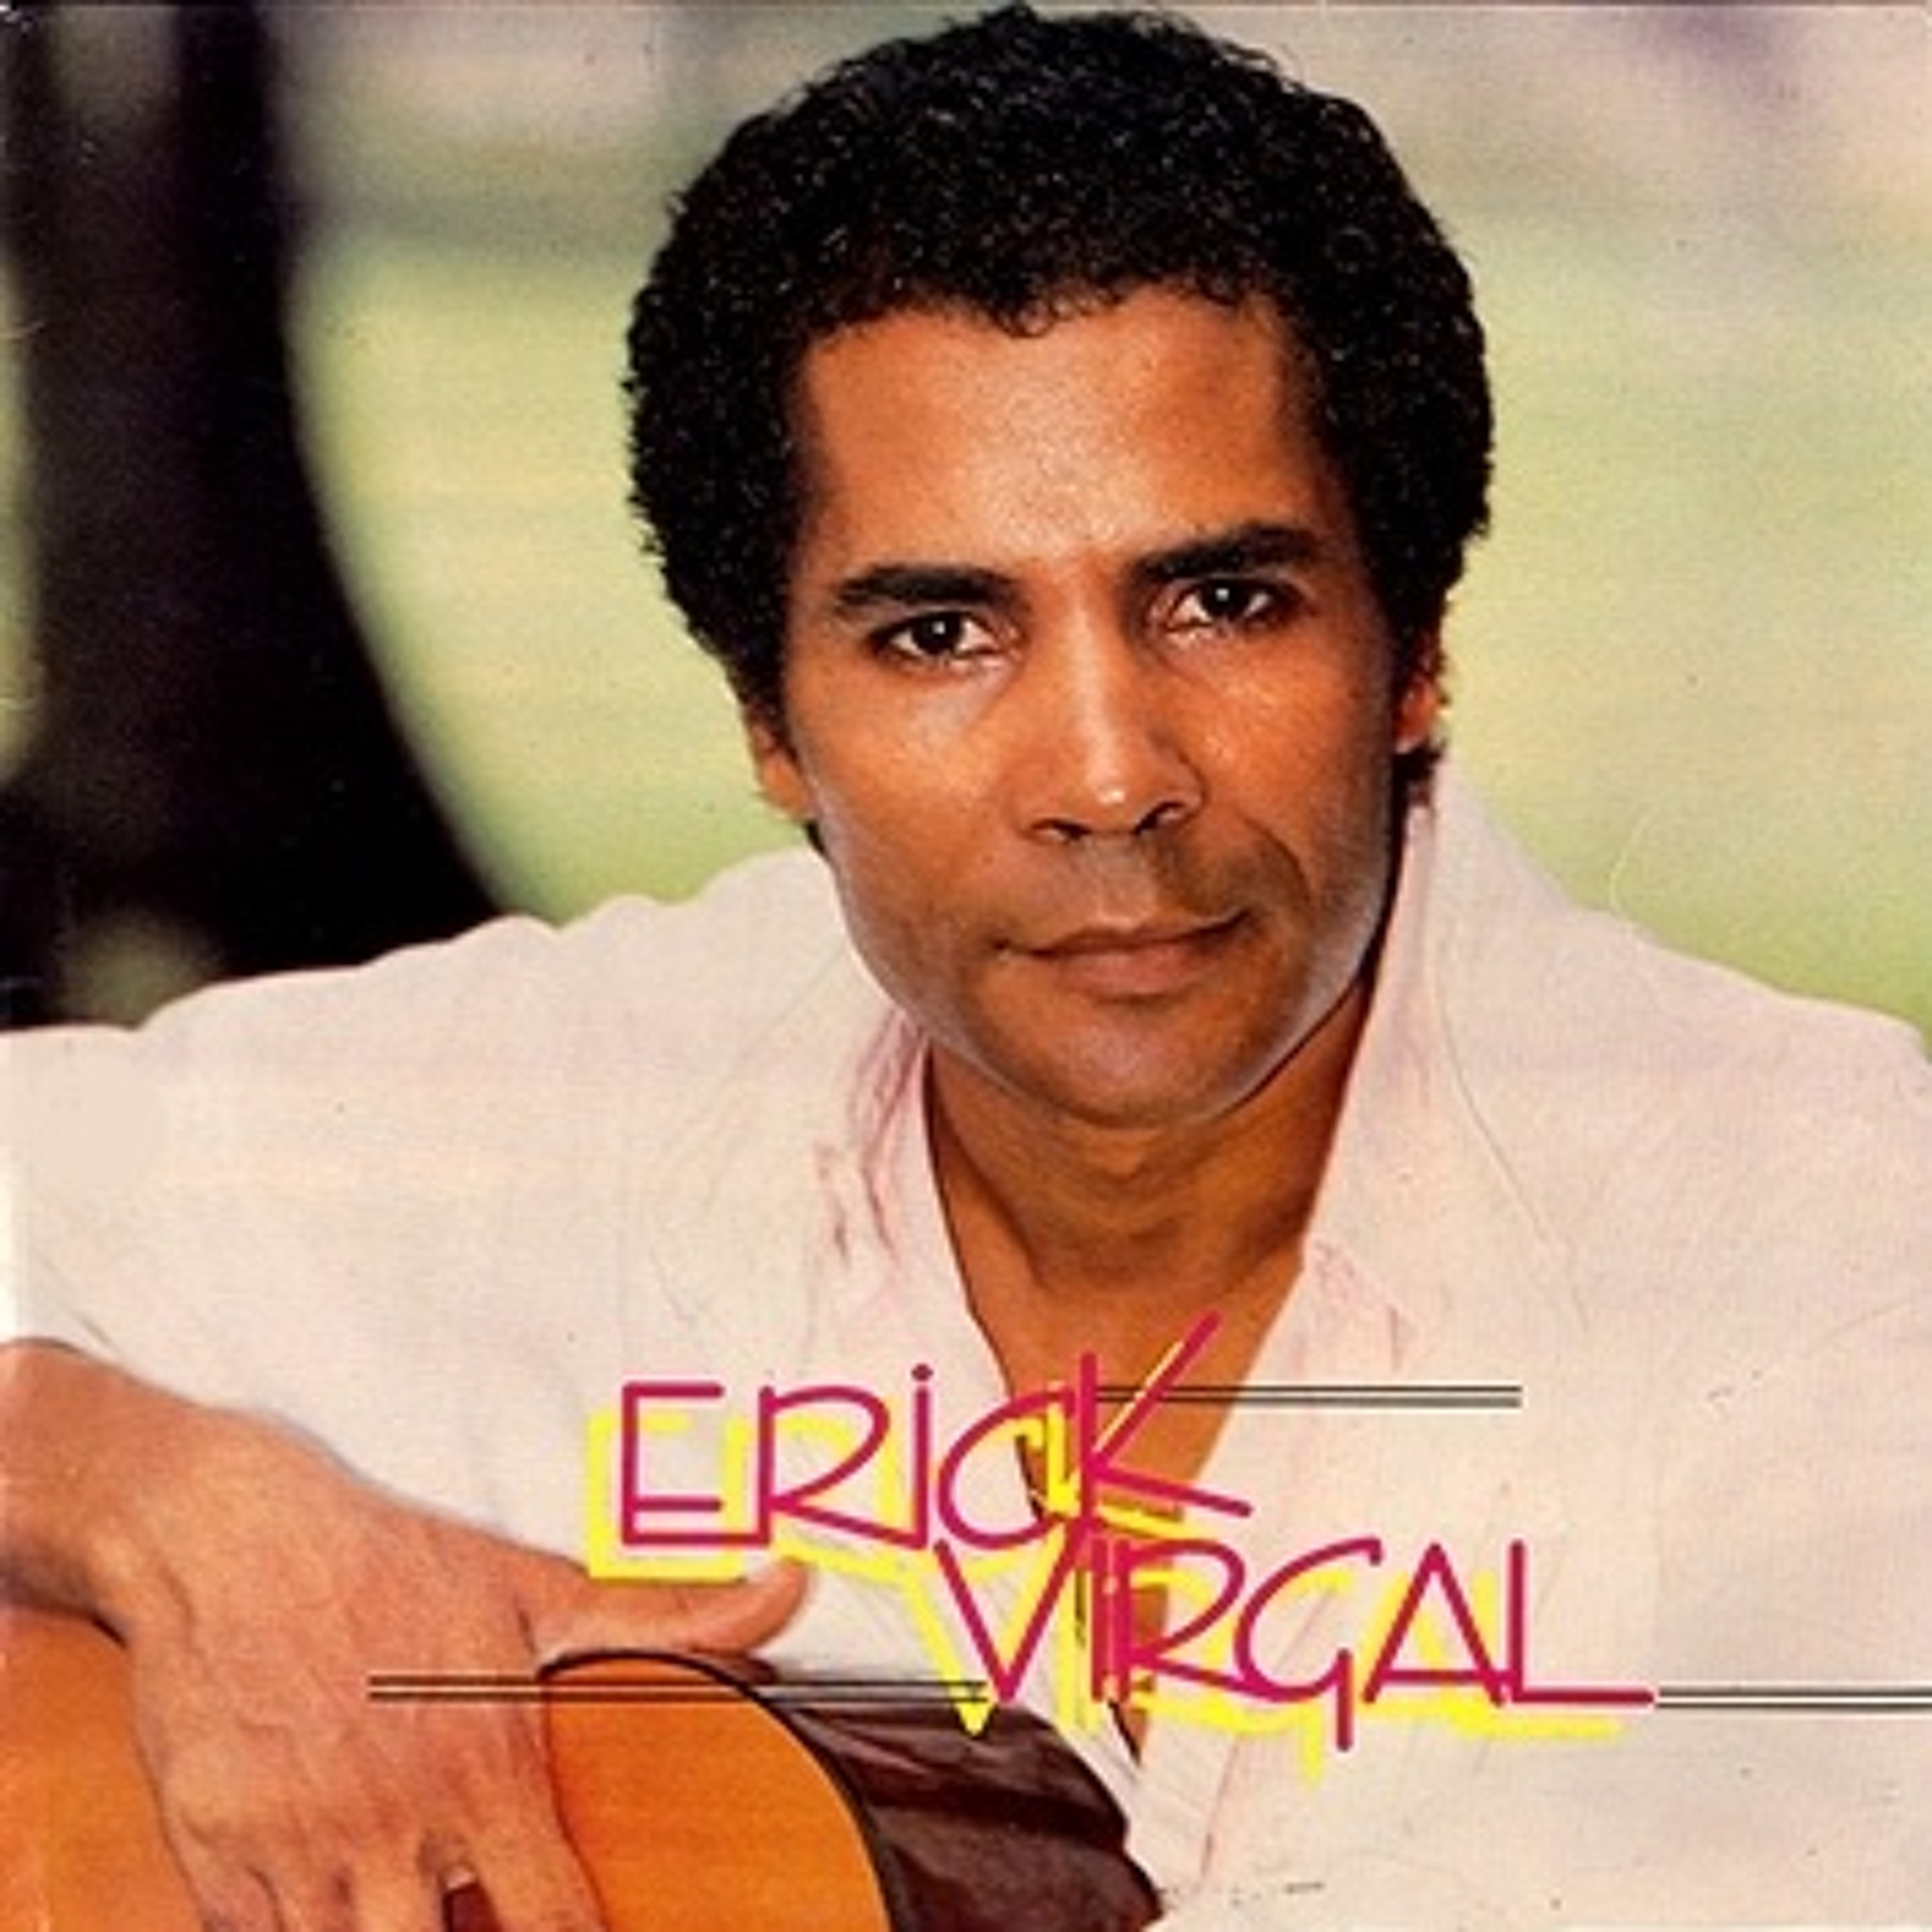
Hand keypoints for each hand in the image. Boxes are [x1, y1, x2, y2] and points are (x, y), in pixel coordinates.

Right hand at [80, 1379, 804, 1929]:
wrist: (231, 1534)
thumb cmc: (394, 1564)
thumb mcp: (535, 1590)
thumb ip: (669, 1618)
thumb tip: (790, 1586)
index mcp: (483, 1772)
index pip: (552, 1924)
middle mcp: (390, 1823)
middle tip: (471, 1902)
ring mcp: (294, 1847)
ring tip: (404, 1891)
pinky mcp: (212, 1854)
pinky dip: (291, 1927)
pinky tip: (324, 1891)